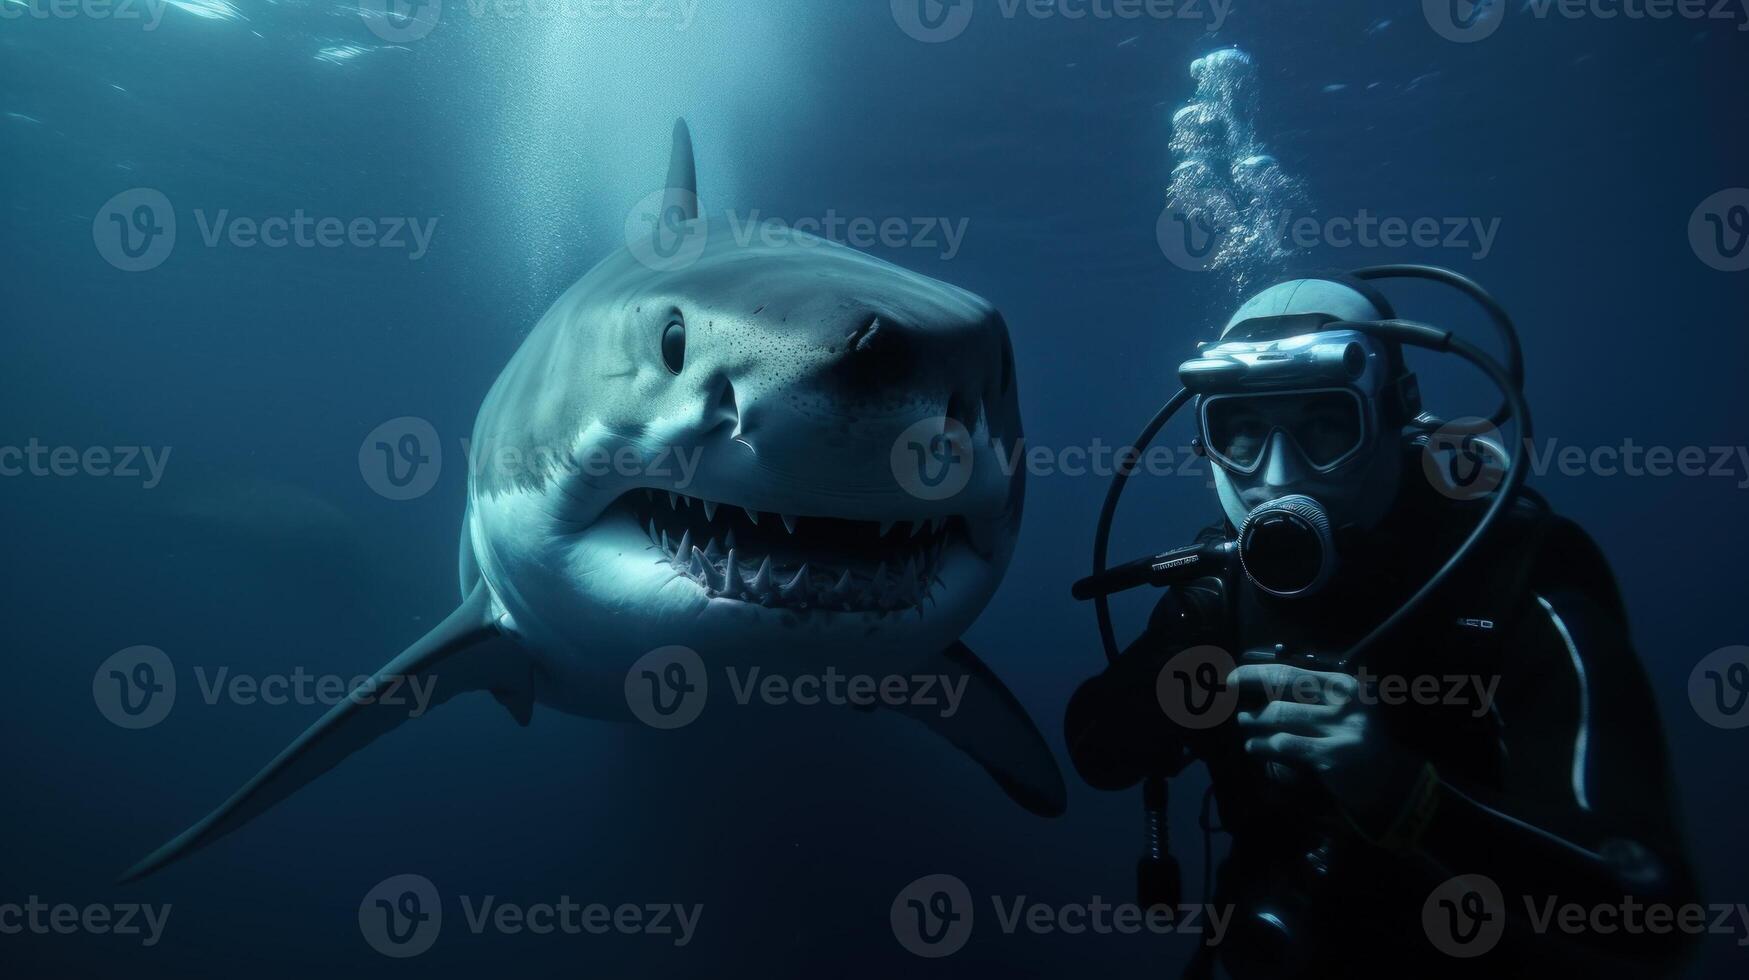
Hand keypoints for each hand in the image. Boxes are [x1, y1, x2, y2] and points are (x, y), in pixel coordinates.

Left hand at [1228, 663, 1422, 829]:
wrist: (1392, 784)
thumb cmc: (1361, 744)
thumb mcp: (1345, 712)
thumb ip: (1314, 698)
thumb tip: (1264, 688)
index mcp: (1345, 685)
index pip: (1293, 670)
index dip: (1258, 671)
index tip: (1236, 674)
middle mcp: (1344, 700)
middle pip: (1284, 682)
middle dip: (1249, 681)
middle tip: (1229, 687)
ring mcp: (1338, 727)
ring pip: (1279, 714)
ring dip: (1253, 720)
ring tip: (1244, 723)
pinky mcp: (1330, 755)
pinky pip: (1284, 744)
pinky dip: (1262, 745)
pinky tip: (1252, 747)